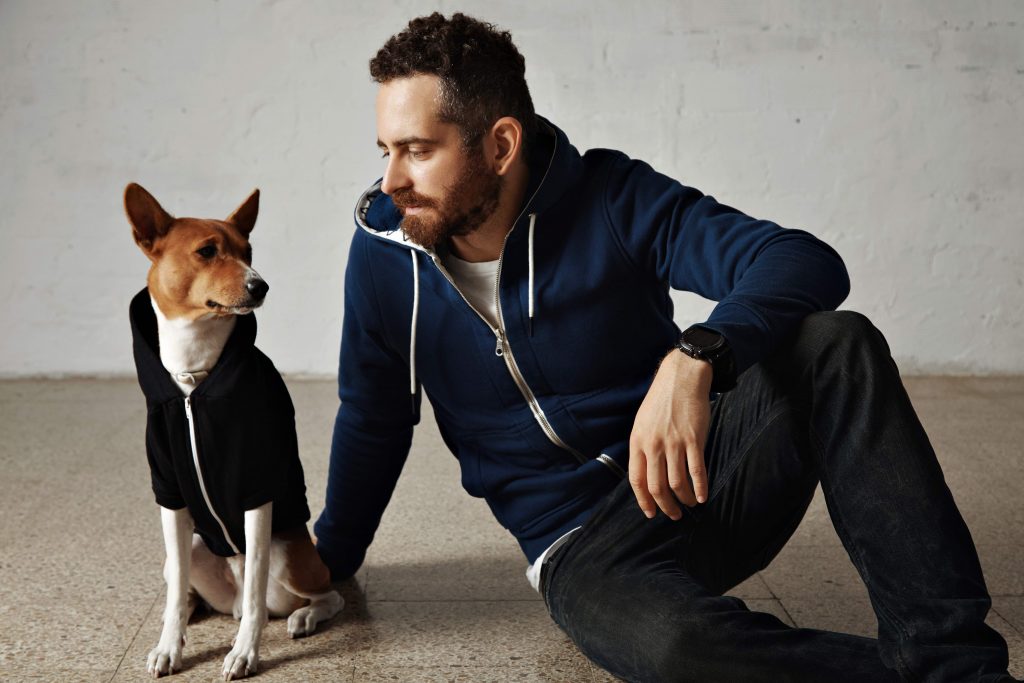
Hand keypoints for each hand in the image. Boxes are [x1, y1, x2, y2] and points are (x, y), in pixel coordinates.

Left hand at [629, 350, 712, 519]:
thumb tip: (646, 472)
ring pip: (677, 483)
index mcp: (638, 442)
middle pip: (657, 486)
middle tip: (673, 514)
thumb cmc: (661, 401)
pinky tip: (703, 496)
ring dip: (684, 499)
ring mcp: (674, 443)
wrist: (681, 379)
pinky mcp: (694, 440)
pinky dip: (700, 487)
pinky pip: (697, 471)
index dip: (643, 500)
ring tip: (690, 504)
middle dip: (665, 506)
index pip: (636, 480)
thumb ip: (643, 447)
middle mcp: (654, 445)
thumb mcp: (642, 423)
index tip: (650, 513)